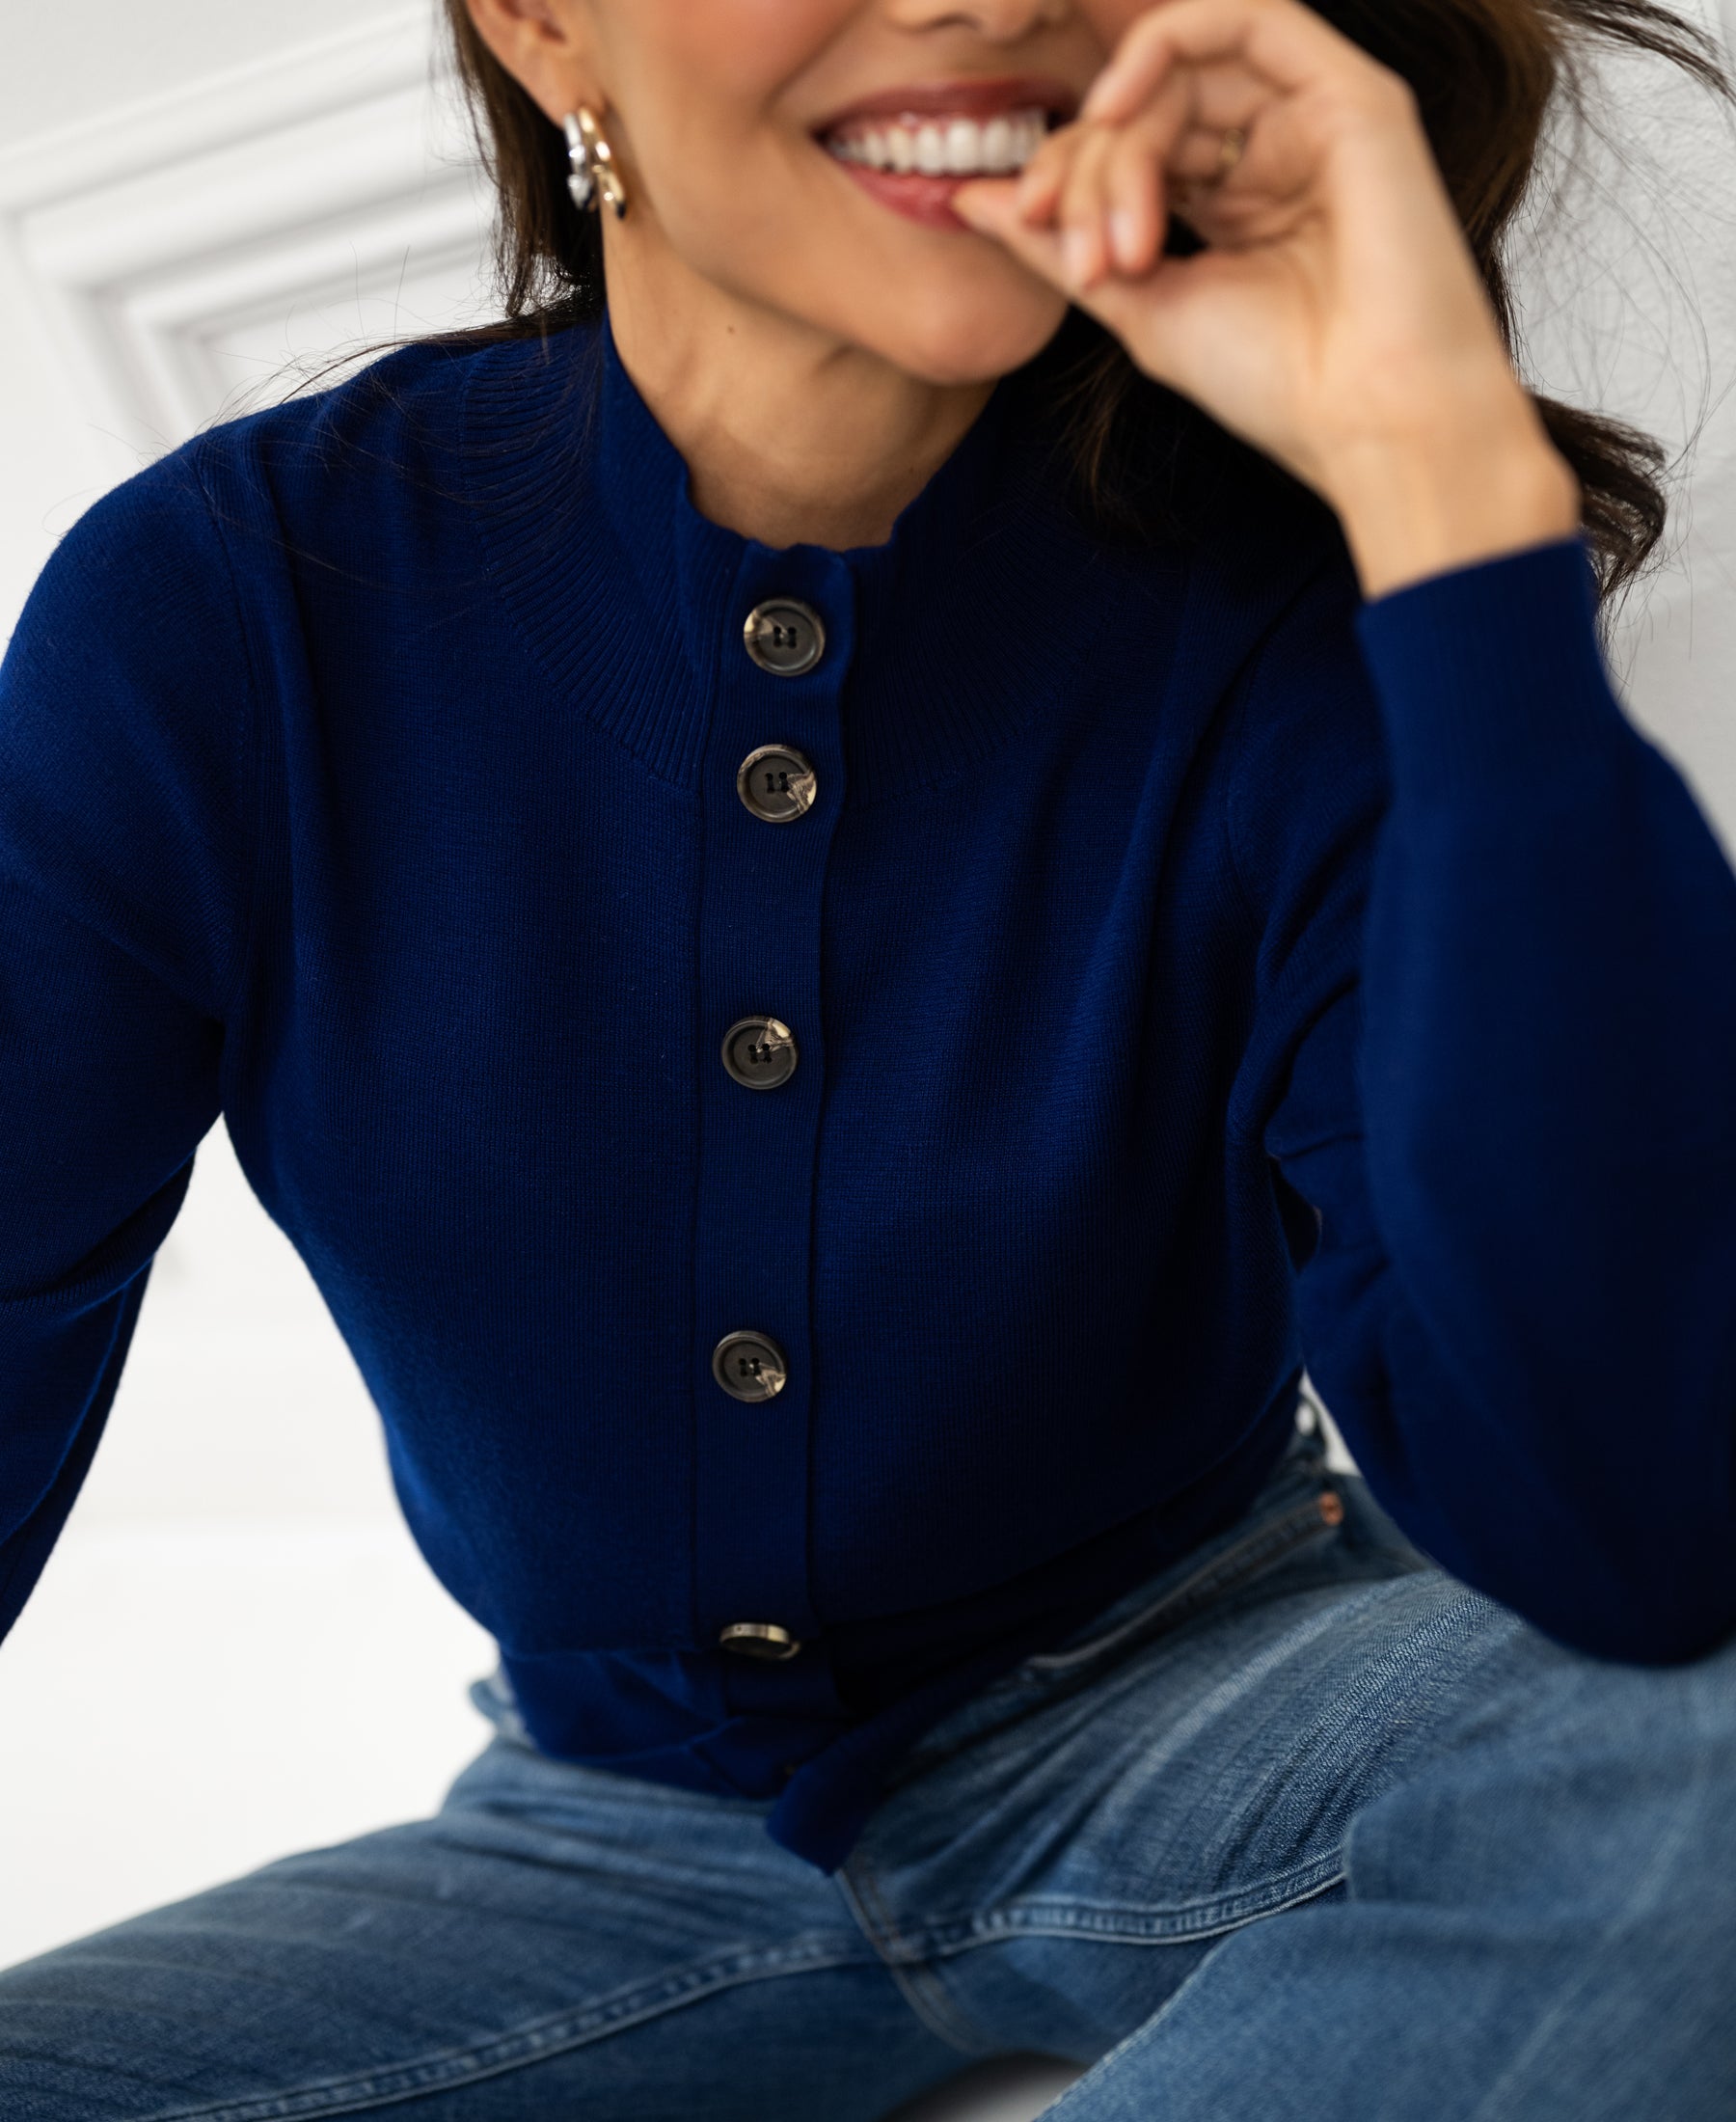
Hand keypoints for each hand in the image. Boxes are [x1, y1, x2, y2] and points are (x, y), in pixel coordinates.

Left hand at [953, 0, 1580, 595]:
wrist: (1369, 419)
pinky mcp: (1353, 96)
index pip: (1127, 143)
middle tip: (1079, 255)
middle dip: (1086, 168)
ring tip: (1118, 235)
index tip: (1027, 228)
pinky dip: (1168, 41)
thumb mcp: (1137, 304)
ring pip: (1183, 68)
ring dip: (1121, 138)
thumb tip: (969, 198)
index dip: (1065, 172)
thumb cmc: (1276, 383)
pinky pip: (1248, 17)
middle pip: (1147, 104)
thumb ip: (1055, 244)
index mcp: (1232, 200)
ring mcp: (1316, 117)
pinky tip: (1118, 103)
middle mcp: (1275, 150)